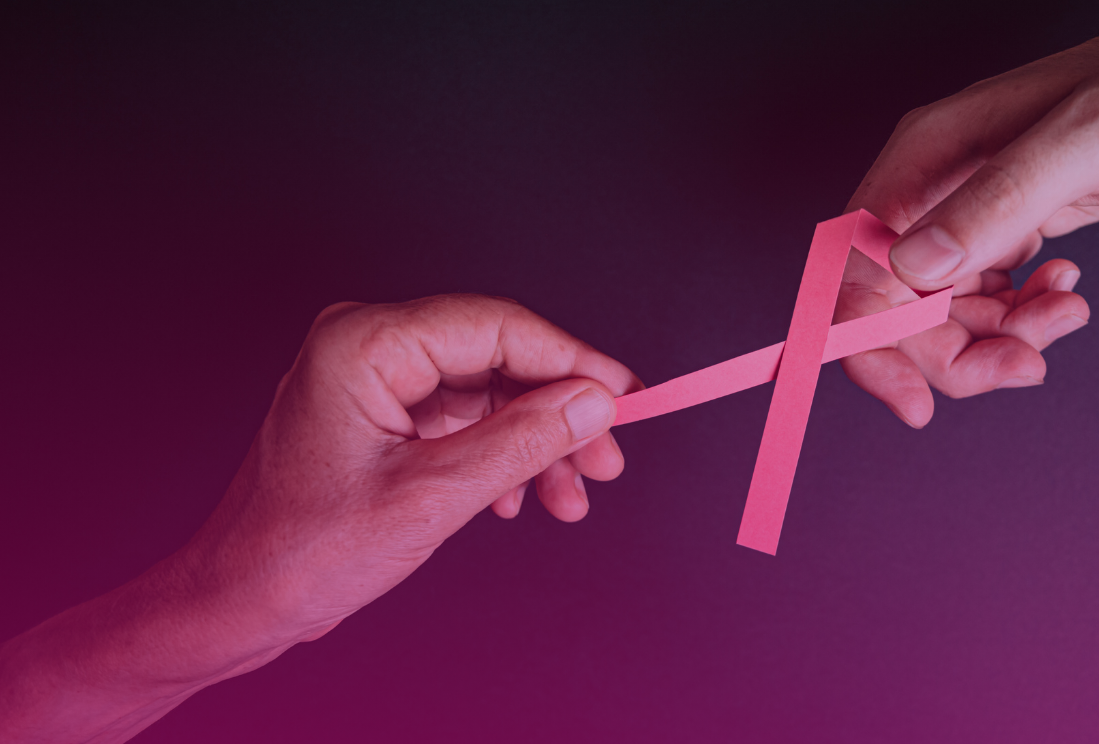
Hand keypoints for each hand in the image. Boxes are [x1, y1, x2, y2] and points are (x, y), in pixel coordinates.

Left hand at [0, 294, 640, 742]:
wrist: (241, 601)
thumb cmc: (306, 551)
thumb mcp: (433, 498)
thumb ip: (522, 441)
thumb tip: (595, 402)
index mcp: (365, 343)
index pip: (498, 327)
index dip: (573, 362)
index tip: (629, 397)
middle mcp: (368, 342)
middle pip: (498, 356)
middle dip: (558, 412)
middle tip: (607, 460)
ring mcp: (374, 376)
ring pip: (488, 392)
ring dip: (535, 443)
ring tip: (570, 496)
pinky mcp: (383, 410)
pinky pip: (463, 418)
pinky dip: (500, 455)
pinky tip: (520, 499)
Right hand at [839, 0, 1098, 425]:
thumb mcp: (1083, 143)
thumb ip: (997, 201)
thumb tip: (918, 268)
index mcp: (925, 160)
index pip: (857, 270)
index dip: (868, 346)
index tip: (915, 404)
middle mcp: (931, 190)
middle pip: (898, 309)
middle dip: (957, 353)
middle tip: (1028, 365)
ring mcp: (964, 211)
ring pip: (944, 315)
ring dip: (1001, 337)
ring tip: (1066, 313)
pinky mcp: (1001, 228)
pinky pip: (984, 300)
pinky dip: (1021, 317)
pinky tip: (1065, 290)